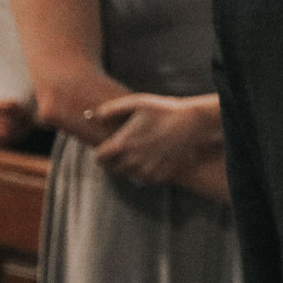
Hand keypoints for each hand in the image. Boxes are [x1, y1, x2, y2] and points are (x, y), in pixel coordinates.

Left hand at [90, 93, 219, 187]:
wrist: (192, 123)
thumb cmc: (163, 110)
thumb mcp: (135, 103)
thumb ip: (109, 110)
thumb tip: (90, 116)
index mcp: (122, 145)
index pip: (99, 158)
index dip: (101, 153)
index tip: (107, 148)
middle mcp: (132, 161)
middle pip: (114, 168)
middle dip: (116, 160)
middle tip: (127, 150)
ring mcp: (147, 170)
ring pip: (130, 175)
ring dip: (131, 167)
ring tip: (140, 155)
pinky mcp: (161, 175)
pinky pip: (146, 179)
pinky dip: (146, 172)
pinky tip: (153, 160)